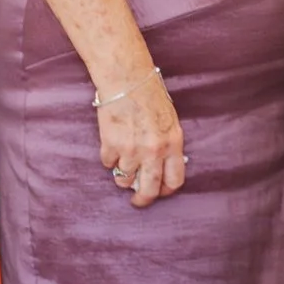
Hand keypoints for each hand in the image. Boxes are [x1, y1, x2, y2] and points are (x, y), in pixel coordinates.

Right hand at [96, 67, 183, 207]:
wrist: (128, 82)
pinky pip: (108, 164)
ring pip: (124, 179)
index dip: (166, 190)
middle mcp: (153, 151)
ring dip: (123, 175)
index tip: (159, 191)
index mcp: (173, 144)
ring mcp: (130, 150)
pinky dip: (109, 158)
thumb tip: (162, 169)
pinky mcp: (110, 146)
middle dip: (142, 200)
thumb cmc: (151, 99)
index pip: (174, 180)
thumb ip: (168, 147)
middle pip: (149, 189)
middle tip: (138, 201)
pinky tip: (113, 144)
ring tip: (124, 161)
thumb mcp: (170, 123)